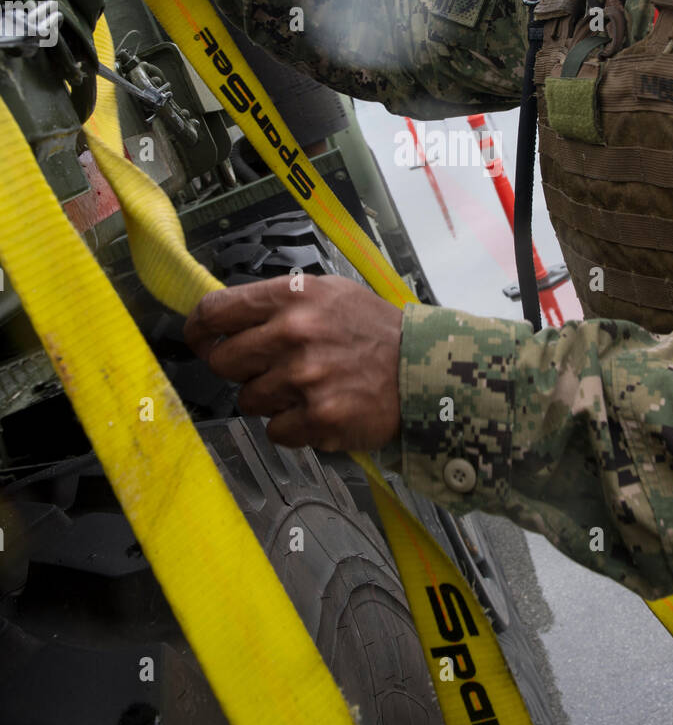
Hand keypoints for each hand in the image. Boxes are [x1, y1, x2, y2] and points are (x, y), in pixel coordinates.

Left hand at [183, 274, 402, 452]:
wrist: (422, 369)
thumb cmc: (375, 331)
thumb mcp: (329, 293)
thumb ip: (280, 301)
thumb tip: (228, 316)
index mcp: (293, 297)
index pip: (215, 311)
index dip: (199, 330)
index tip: (199, 340)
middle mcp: (293, 333)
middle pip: (222, 362)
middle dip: (239, 369)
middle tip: (267, 368)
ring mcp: (304, 377)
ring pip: (248, 400)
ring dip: (270, 399)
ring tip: (306, 387)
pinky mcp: (316, 417)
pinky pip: (275, 430)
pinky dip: (292, 426)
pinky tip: (318, 408)